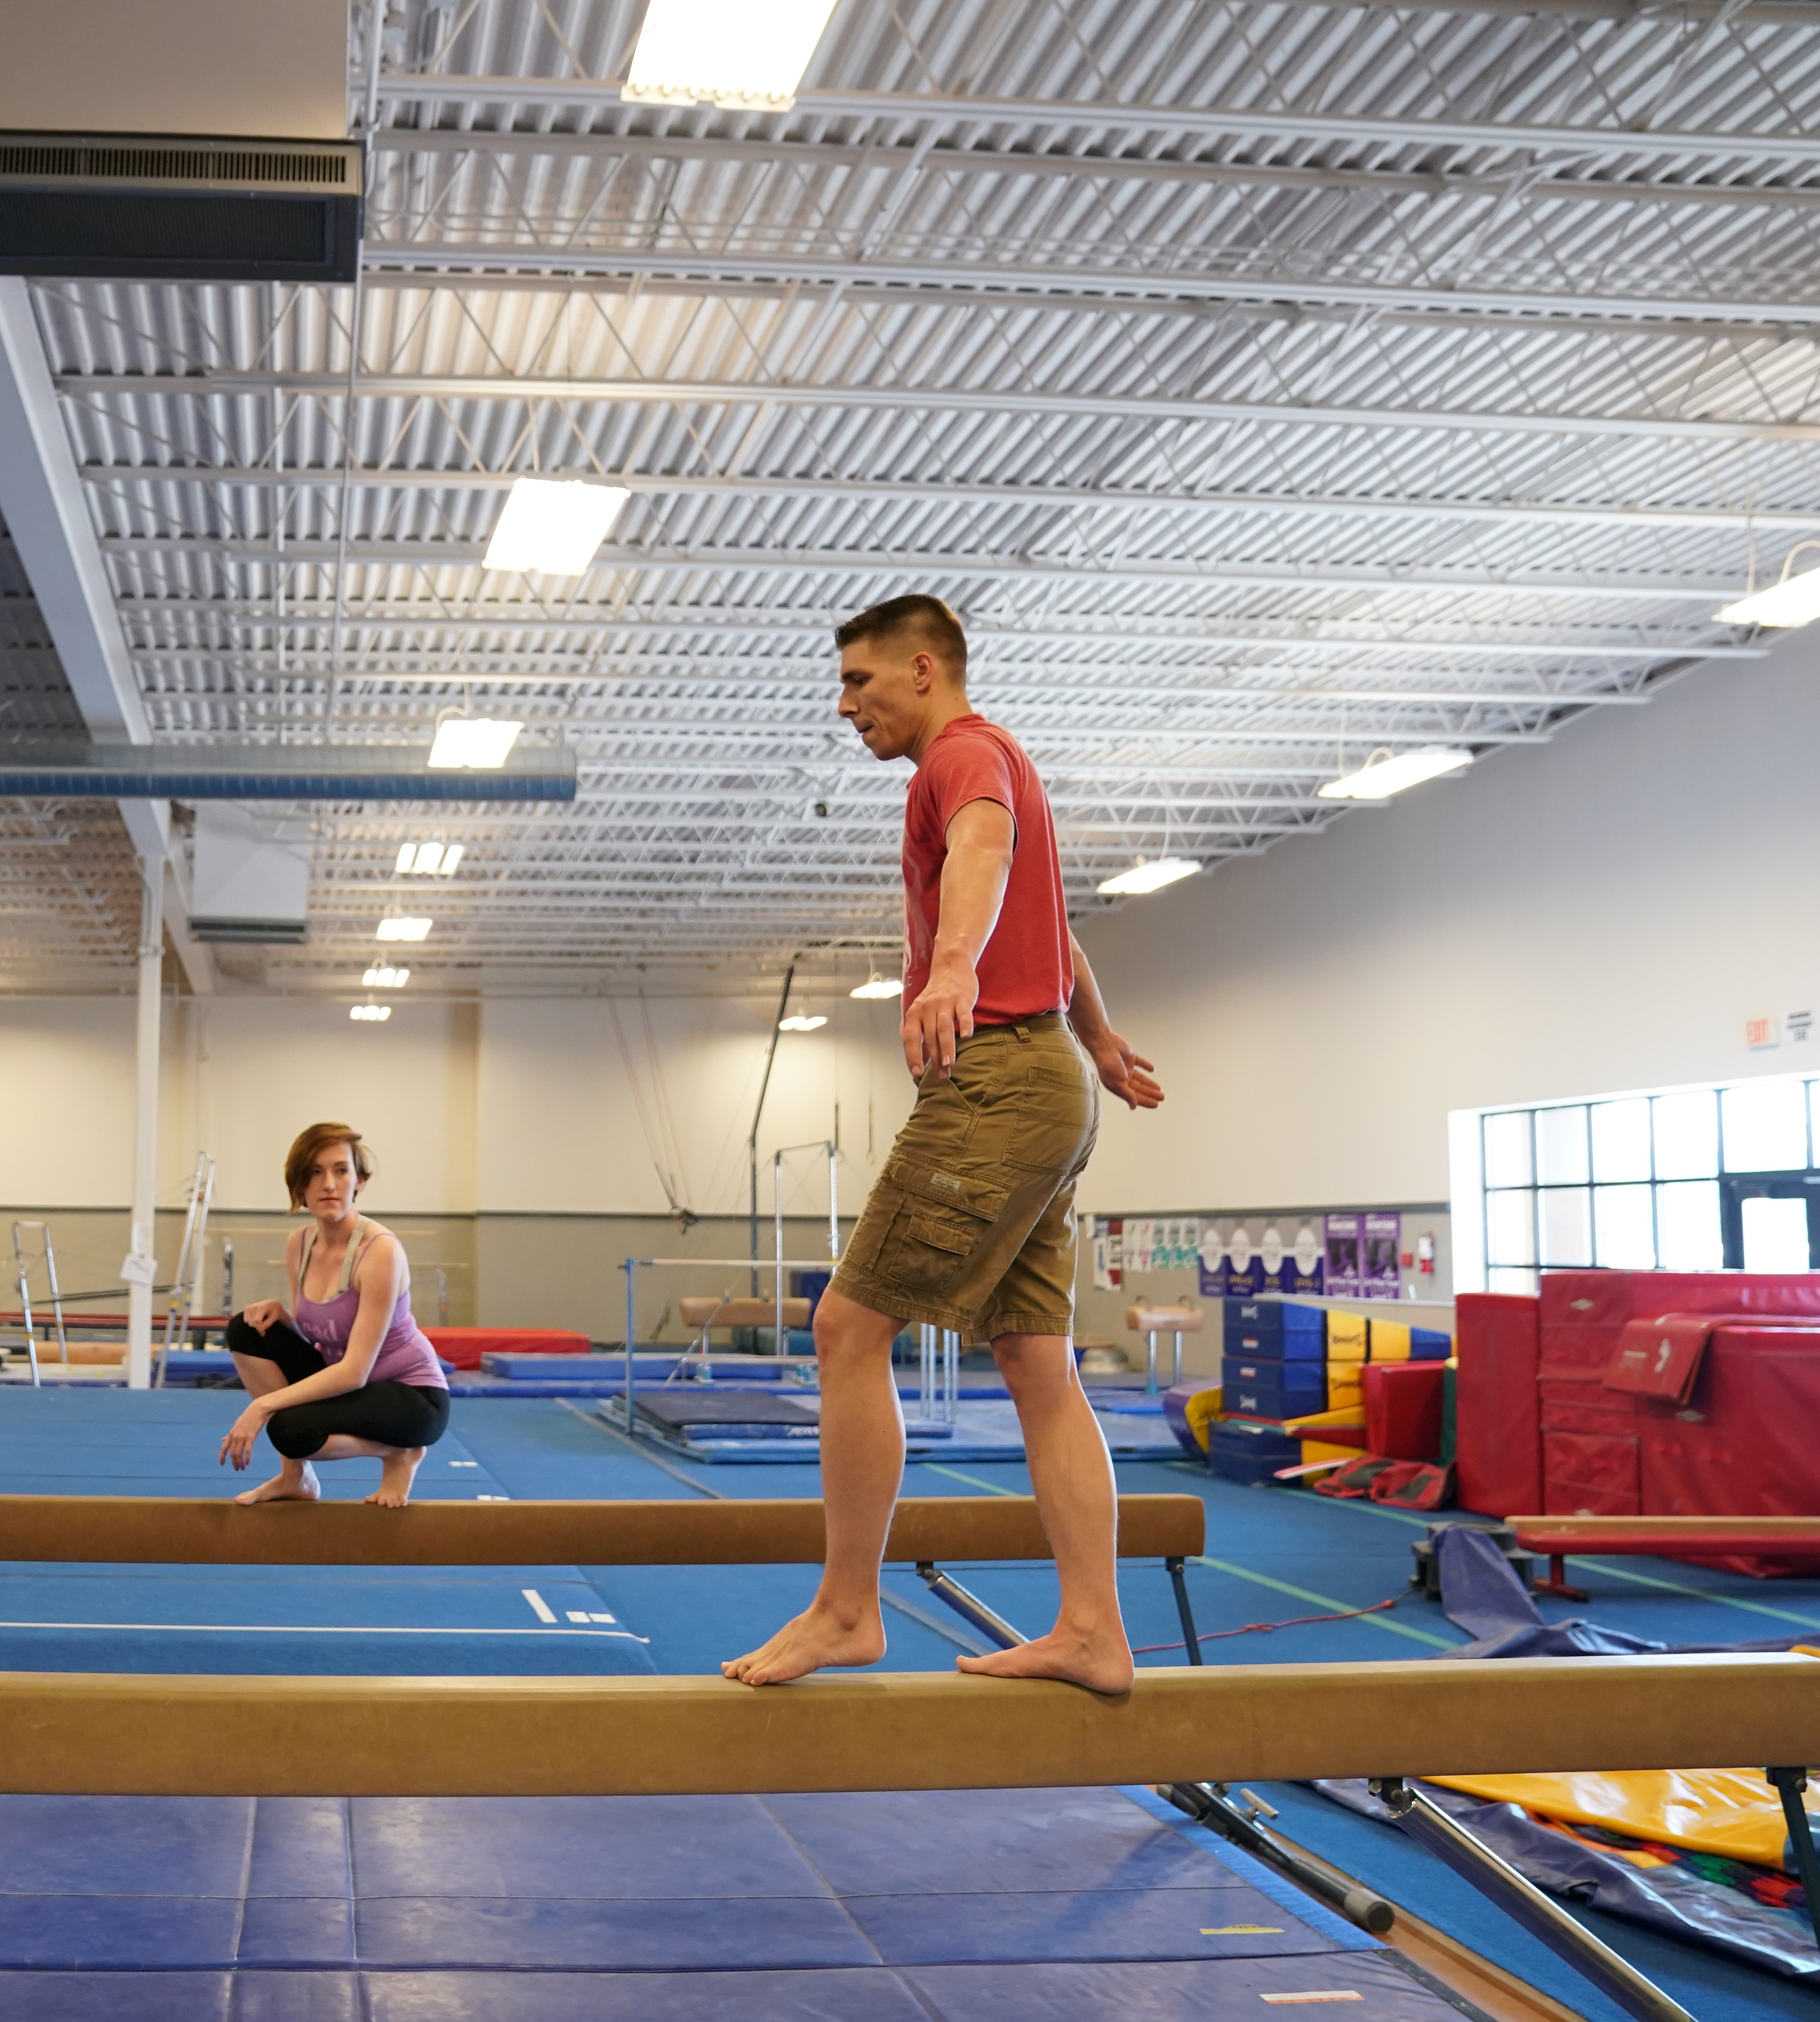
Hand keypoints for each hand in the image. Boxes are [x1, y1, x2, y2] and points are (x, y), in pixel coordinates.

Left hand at [219, 1398, 271, 1471]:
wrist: (258, 1410)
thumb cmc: (248, 1417)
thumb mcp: (236, 1425)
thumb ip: (229, 1434)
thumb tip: (222, 1439)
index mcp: (231, 1434)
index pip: (223, 1448)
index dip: (222, 1457)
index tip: (222, 1464)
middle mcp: (235, 1436)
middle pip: (232, 1453)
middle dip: (233, 1463)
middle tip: (237, 1469)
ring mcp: (242, 1437)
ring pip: (238, 1453)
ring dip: (240, 1462)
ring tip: (242, 1468)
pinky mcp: (250, 1437)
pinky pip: (247, 1450)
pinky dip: (247, 1458)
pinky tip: (248, 1463)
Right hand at [239, 1301, 282, 1334]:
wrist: (271, 1303)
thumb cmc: (274, 1311)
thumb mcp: (274, 1317)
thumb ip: (267, 1323)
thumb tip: (261, 1329)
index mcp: (262, 1307)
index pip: (257, 1320)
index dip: (259, 1328)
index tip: (263, 1333)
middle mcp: (253, 1306)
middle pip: (252, 1322)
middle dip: (258, 1327)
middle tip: (263, 1328)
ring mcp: (248, 1307)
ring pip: (248, 1322)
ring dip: (254, 1325)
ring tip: (261, 1322)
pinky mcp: (246, 1308)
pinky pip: (246, 1320)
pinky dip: (251, 1322)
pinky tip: (256, 1319)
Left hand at [903, 954, 977, 1079]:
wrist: (951, 966)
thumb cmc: (936, 996)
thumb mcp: (922, 1012)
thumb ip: (920, 1034)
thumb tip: (921, 1061)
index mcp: (914, 1013)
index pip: (911, 1038)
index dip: (912, 1056)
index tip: (917, 1073)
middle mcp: (927, 1008)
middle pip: (930, 1037)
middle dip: (935, 1059)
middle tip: (942, 1075)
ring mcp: (945, 1002)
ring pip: (943, 1028)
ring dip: (946, 1047)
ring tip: (948, 1064)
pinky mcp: (962, 998)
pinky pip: (963, 1013)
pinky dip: (965, 1025)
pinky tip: (966, 1037)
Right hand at [1088, 1030, 1163, 1110]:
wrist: (1105, 1045)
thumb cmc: (1107, 1064)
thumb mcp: (1117, 1084)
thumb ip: (1127, 1095)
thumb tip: (1133, 1106)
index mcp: (1117, 1086)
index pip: (1134, 1097)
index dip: (1145, 1101)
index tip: (1155, 1104)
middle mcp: (1122, 1078)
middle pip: (1139, 1089)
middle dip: (1150, 1094)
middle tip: (1161, 1097)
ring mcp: (1126, 1068)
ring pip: (1141, 1078)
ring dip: (1150, 1083)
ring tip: (1159, 1089)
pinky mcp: (1130, 1058)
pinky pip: (1140, 1063)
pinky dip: (1146, 1066)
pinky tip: (1152, 1069)